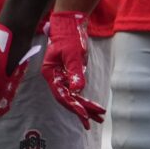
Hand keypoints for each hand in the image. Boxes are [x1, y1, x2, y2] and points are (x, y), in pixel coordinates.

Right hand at [41, 11, 104, 125]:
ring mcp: (61, 78)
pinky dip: (85, 99)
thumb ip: (75, 72)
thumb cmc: (69, 38)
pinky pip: (77, 91)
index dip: (73, 106)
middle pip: (67, 99)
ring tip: (99, 118)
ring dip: (86, 107)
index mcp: (50, 73)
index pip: (61, 94)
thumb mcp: (73, 54)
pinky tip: (94, 108)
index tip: (84, 114)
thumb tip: (77, 90)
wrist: (69, 26)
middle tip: (94, 122)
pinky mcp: (69, 76)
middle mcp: (54, 78)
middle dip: (81, 111)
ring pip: (73, 97)